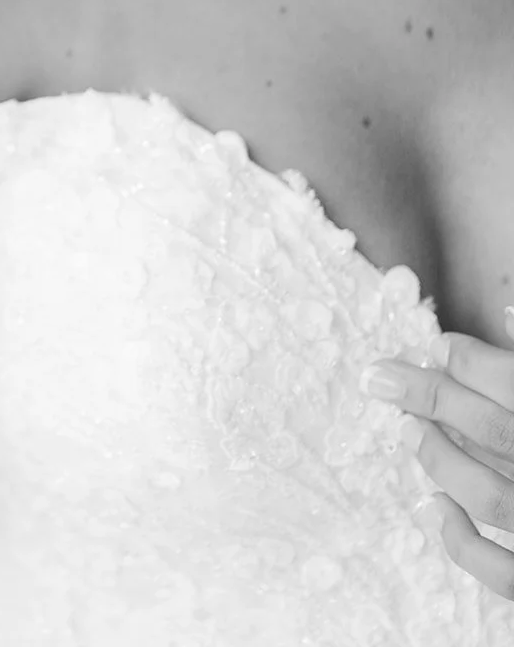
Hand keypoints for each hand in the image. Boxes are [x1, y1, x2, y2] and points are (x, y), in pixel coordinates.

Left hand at [360, 307, 513, 602]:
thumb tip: (508, 309)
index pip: (511, 381)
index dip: (469, 359)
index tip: (440, 343)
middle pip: (488, 429)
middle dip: (429, 396)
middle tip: (381, 376)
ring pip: (487, 495)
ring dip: (440, 459)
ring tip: (407, 429)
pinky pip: (504, 572)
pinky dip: (461, 544)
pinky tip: (432, 508)